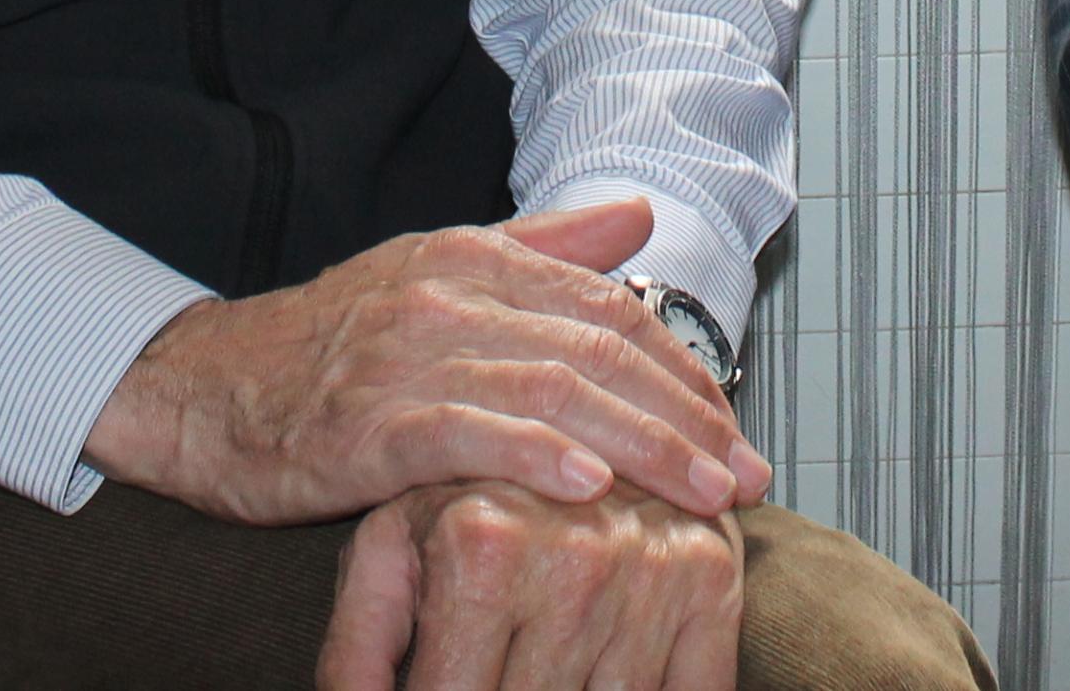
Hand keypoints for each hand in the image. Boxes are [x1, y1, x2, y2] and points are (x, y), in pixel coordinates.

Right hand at [83, 197, 768, 526]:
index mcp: (472, 260)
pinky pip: (465, 435)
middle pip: (598, 350)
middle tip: (745, 475)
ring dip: (641, 446)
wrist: (200, 390)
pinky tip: (589, 488)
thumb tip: (636, 217)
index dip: (684, 368)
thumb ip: (541, 249)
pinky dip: (535, 457)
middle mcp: (448, 297)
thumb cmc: (325, 345)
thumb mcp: (436, 278)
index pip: (610, 307)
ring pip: (552, 391)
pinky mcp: (366, 424)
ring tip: (702, 494)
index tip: (735, 427)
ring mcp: (406, 358)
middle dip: (686, 416)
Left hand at [317, 481, 742, 690]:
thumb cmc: (464, 492)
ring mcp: (650, 573)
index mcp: (483, 548)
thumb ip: (358, 641)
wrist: (569, 408)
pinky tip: (622, 681)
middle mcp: (574, 560)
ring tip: (552, 672)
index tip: (438, 690)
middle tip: (499, 673)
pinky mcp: (712, 581)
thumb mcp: (390, 550)